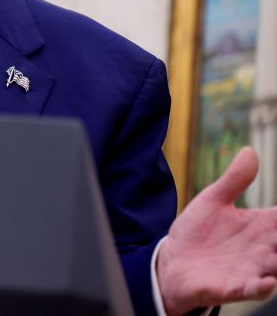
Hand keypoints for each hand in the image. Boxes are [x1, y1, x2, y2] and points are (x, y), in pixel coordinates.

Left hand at [156, 146, 276, 314]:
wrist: (172, 262)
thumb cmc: (198, 231)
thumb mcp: (213, 201)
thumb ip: (234, 180)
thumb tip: (250, 151)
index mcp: (262, 225)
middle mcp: (264, 248)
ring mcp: (252, 269)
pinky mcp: (234, 287)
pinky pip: (253, 290)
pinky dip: (261, 287)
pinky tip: (267, 281)